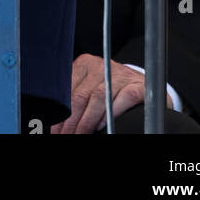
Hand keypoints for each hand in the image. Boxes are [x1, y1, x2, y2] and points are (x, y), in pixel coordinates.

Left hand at [49, 54, 170, 133]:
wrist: (144, 85)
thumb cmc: (112, 89)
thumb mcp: (91, 86)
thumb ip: (77, 96)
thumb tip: (60, 120)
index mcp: (86, 64)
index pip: (68, 90)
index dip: (61, 112)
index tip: (55, 129)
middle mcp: (102, 66)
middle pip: (81, 95)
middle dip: (71, 121)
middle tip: (65, 135)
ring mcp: (121, 75)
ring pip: (99, 97)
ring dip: (87, 121)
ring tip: (80, 134)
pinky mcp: (138, 86)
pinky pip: (123, 98)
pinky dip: (112, 113)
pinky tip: (102, 125)